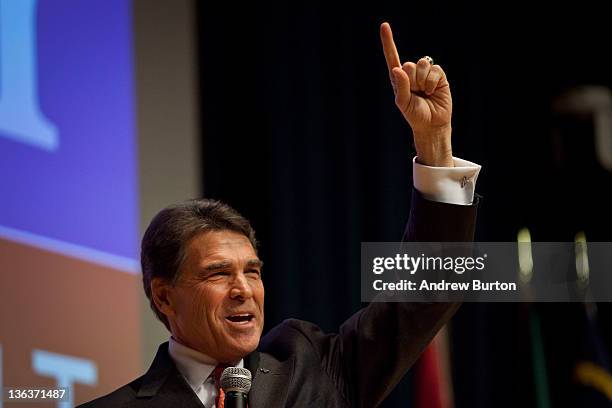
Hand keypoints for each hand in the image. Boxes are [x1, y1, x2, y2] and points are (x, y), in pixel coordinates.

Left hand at [380, 22, 453, 166]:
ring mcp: (426, 73)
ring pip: (421, 65)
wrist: (432, 124)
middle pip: (408, 64)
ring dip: (422, 81)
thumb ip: (401, 86)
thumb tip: (397, 68)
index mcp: (399, 78)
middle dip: (412, 81)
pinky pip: (434, 70)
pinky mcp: (439, 76)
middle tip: (416, 93)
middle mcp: (411, 73)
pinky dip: (432, 82)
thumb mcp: (403, 103)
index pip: (392, 57)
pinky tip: (432, 91)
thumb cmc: (415, 115)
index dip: (388, 41)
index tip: (384, 26)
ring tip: (424, 93)